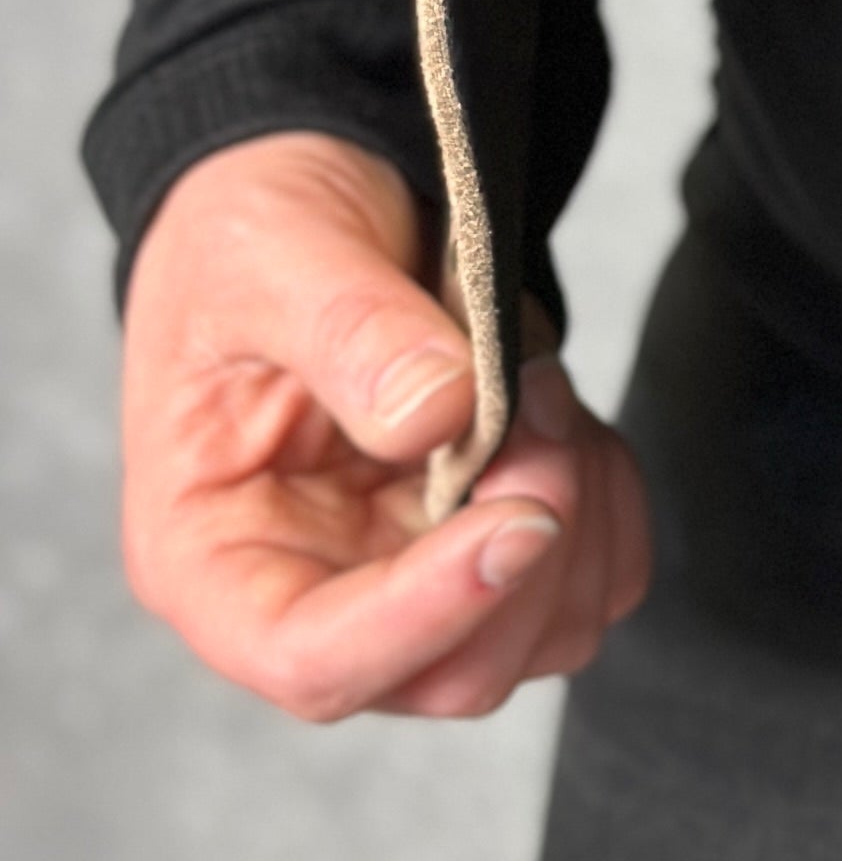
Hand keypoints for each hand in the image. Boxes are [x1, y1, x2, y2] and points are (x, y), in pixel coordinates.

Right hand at [120, 128, 649, 719]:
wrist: (317, 190)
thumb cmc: (257, 232)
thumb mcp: (276, 253)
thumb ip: (351, 331)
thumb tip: (438, 414)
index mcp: (212, 558)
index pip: (313, 660)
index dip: (425, 616)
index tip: (520, 518)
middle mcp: (313, 593)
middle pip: (453, 671)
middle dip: (531, 540)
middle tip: (536, 398)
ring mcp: (410, 580)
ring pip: (542, 634)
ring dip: (580, 508)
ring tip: (537, 383)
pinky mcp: (488, 546)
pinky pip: (593, 576)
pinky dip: (611, 497)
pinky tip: (564, 410)